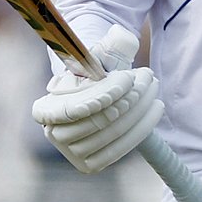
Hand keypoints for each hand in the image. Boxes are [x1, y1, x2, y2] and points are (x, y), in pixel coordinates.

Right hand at [31, 24, 163, 173]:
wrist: (101, 94)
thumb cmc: (98, 71)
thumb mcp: (102, 53)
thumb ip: (111, 44)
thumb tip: (121, 36)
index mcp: (44, 108)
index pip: (66, 108)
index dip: (97, 97)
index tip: (126, 78)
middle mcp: (53, 133)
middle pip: (94, 121)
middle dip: (127, 97)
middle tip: (148, 76)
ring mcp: (71, 153)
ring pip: (111, 132)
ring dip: (139, 109)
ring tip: (153, 87)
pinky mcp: (91, 164)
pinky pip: (119, 149)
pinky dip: (142, 128)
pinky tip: (156, 107)